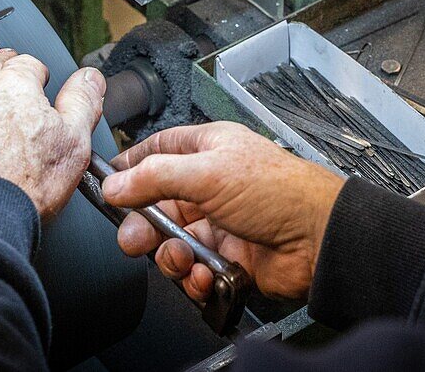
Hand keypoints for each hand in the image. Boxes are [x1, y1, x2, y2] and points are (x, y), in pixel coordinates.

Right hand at [102, 122, 344, 301]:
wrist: (317, 240)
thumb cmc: (280, 191)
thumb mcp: (208, 172)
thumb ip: (155, 176)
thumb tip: (115, 183)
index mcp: (208, 149)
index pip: (158, 150)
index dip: (131, 165)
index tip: (107, 183)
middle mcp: (210, 183)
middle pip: (157, 202)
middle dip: (142, 224)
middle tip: (134, 239)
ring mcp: (217, 221)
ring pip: (171, 240)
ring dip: (170, 255)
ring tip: (181, 258)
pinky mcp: (225, 256)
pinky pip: (192, 268)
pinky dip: (193, 276)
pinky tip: (204, 273)